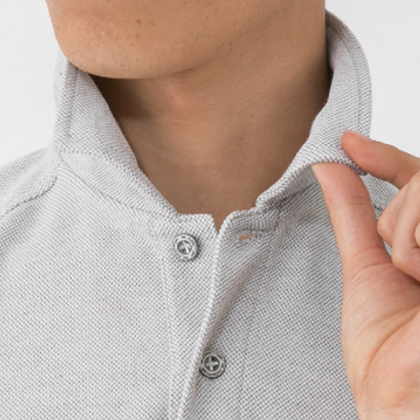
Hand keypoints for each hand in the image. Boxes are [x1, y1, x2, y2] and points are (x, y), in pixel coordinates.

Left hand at [311, 131, 419, 419]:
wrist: (397, 400)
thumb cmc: (386, 348)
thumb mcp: (365, 267)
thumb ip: (352, 214)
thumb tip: (328, 166)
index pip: (419, 178)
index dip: (385, 155)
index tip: (347, 142)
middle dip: (400, 207)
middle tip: (397, 252)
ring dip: (407, 226)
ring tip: (411, 271)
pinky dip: (417, 240)